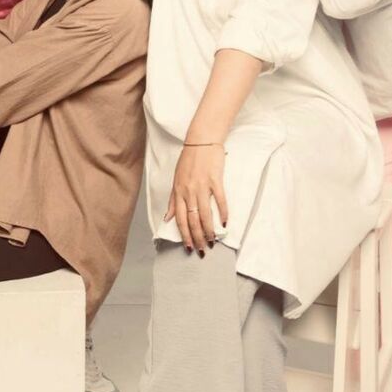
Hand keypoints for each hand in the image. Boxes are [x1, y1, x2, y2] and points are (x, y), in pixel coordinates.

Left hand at [164, 140, 227, 254]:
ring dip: (209, 230)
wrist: (201, 141)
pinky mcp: (215, 180)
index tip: (188, 247)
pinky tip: (224, 223)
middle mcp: (188, 191)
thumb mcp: (176, 180)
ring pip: (204, 214)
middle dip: (197, 237)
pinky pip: (219, 200)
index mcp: (178, 192)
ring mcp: (202, 186)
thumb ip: (173, 200)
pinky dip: (223, 213)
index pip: (180, 219)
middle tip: (202, 250)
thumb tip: (167, 218)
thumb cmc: (189, 160)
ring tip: (212, 241)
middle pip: (192, 220)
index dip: (184, 235)